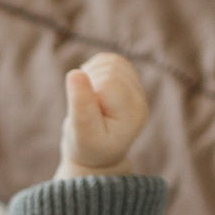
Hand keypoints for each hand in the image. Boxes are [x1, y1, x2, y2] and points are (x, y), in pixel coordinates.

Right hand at [58, 52, 149, 177]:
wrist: (96, 154)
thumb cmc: (87, 147)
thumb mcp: (81, 132)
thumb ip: (80, 105)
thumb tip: (75, 73)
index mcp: (132, 114)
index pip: (109, 81)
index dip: (88, 89)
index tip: (84, 111)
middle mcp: (139, 101)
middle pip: (112, 69)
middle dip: (90, 81)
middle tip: (84, 106)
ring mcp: (136, 91)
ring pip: (113, 62)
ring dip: (92, 74)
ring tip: (88, 97)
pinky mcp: (129, 83)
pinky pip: (113, 61)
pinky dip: (97, 68)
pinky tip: (91, 86)